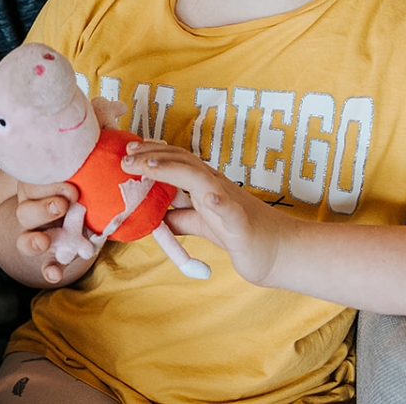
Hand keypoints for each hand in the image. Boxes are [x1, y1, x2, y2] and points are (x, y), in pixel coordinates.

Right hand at [11, 180, 95, 284]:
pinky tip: (54, 275)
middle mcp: (33, 212)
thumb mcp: (78, 178)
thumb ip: (80, 176)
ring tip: (44, 241)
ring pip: (26, 240)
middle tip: (62, 205)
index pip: (33, 185)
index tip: (71, 188)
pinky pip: (47, 265)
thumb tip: (96, 172)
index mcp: (36, 188)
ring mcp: (40, 236)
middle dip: (43, 209)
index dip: (49, 186)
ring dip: (34, 241)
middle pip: (25, 213)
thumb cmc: (82, 185)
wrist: (91, 208)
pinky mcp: (54, 256)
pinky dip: (50, 270)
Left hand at [120, 141, 293, 285]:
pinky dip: (220, 203)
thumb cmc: (242, 236)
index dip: (153, 154)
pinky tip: (209, 199)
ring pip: (201, 179)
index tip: (129, 151)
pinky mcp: (242, 225)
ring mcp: (231, 204)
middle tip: (126, 156)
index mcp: (206, 186)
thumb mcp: (203, 225)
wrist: (278, 253)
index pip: (177, 162)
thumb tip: (154, 217)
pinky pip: (231, 211)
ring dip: (173, 170)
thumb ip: (181, 219)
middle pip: (183, 163)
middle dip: (153, 157)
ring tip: (149, 166)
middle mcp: (217, 187)